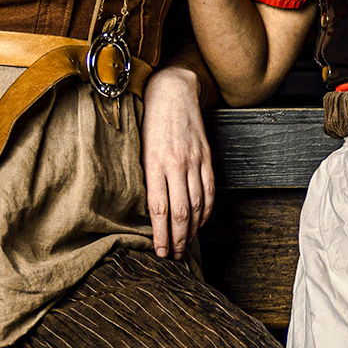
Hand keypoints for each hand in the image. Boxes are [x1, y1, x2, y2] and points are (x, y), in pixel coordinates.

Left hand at [140, 65, 214, 258]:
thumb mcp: (138, 147)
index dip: (161, 234)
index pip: (160, 208)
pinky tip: (201, 222)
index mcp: (155, 163)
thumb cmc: (149, 119)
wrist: (174, 90)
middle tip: (173, 256)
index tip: (159, 251)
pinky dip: (207, 209)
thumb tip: (145, 207)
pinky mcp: (206, 157)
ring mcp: (195, 161)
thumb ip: (144, 176)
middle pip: (181, 212)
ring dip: (192, 229)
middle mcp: (177, 164)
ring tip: (186, 245)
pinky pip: (209, 189)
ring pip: (197, 204)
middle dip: (178, 238)